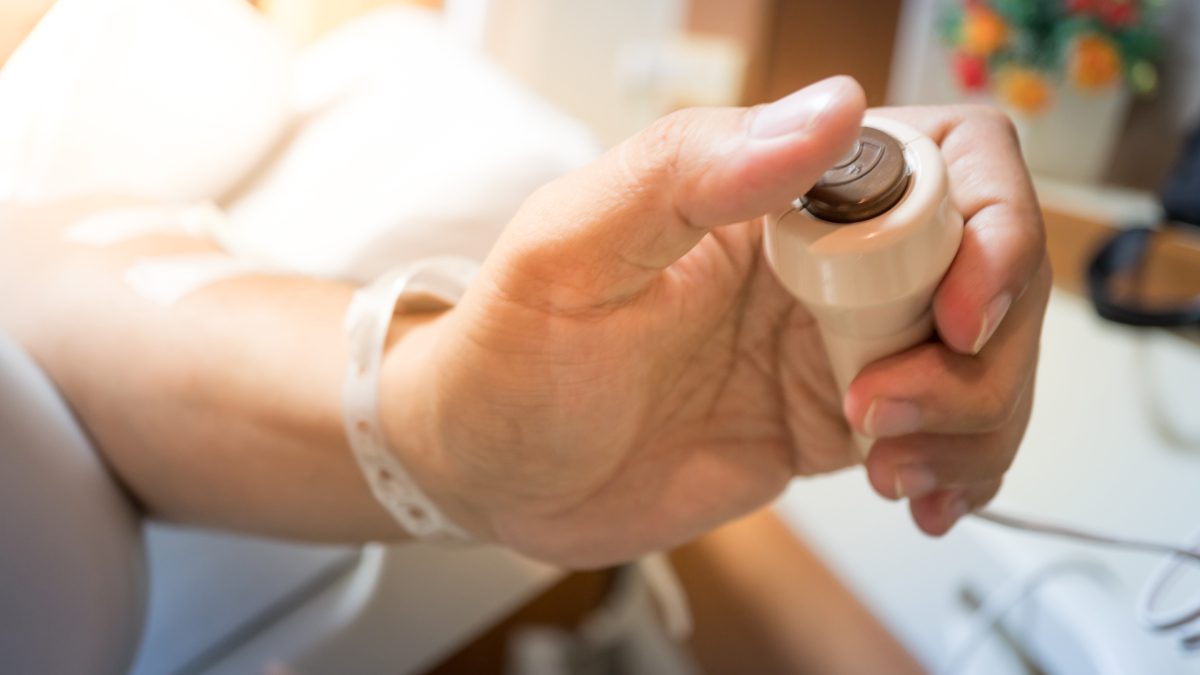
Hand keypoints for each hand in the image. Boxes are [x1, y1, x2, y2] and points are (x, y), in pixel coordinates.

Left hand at [383, 77, 1049, 566]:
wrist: (489, 471)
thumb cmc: (510, 352)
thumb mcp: (573, 248)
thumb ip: (691, 169)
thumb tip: (832, 106)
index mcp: (773, 192)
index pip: (945, 160)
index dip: (990, 227)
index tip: (956, 315)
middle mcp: (822, 259)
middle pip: (989, 266)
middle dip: (983, 353)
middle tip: (883, 413)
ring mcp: (833, 343)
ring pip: (981, 358)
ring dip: (973, 420)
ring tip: (889, 467)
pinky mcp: (831, 421)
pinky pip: (942, 432)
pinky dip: (960, 467)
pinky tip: (917, 496)